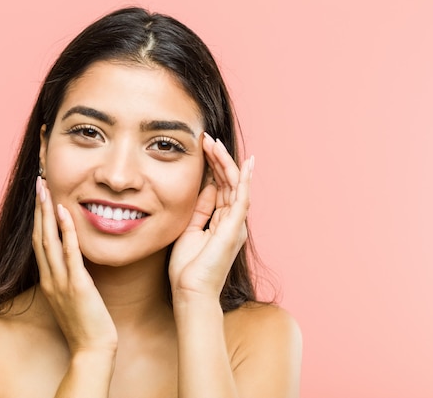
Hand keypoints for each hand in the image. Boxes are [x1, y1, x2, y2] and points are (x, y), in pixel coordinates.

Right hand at [32, 176, 117, 353]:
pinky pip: (70, 253)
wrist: (92, 350)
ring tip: (44, 188)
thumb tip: (73, 259)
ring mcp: (61, 282)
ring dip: (46, 212)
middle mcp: (50, 278)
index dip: (38, 219)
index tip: (40, 197)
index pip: (39, 243)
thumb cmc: (86, 325)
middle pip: (39, 236)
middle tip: (38, 182)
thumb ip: (70, 277)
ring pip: (48, 241)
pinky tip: (65, 212)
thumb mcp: (72, 297)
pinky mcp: (78, 286)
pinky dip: (66, 231)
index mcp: (48, 280)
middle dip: (38, 208)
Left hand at [168, 133, 253, 301]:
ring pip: (235, 186)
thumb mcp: (189, 230)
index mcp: (221, 222)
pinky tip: (245, 164)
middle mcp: (232, 221)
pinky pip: (242, 199)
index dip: (212, 167)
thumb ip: (199, 210)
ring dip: (225, 163)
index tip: (202, 148)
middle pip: (228, 182)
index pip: (219, 187)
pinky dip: (244, 181)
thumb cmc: (187, 269)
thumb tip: (204, 187)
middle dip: (218, 159)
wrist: (191, 293)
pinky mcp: (235, 229)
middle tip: (207, 138)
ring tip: (214, 143)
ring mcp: (235, 225)